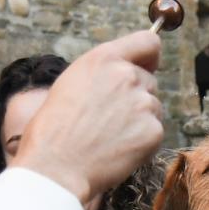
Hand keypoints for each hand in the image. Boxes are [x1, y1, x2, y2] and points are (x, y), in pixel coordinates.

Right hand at [10, 30, 163, 209]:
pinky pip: (155, 131)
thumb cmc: (53, 129)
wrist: (55, 167)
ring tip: (108, 136)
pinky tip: (116, 149)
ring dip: (139, 119)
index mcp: (104, 58)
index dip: (149, 57)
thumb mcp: (71, 82)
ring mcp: (143, 103)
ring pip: (153, 107)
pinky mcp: (153, 131)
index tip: (146, 66)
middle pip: (149, 80)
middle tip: (108, 118)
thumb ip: (102, 72)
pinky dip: (142, 142)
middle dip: (135, 96)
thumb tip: (126, 72)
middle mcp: (127, 75)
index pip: (149, 42)